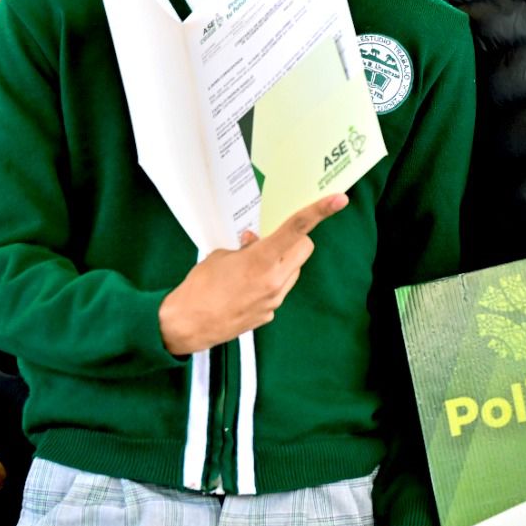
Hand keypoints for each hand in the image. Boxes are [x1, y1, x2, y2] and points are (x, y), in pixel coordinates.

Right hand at [158, 194, 347, 355]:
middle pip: (305, 248)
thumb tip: (256, 243)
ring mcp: (274, 300)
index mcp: (262, 261)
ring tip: (252, 267)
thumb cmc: (200, 286)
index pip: (297, 229)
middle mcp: (275, 281)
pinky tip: (246, 287)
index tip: (339, 199)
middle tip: (272, 241)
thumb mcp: (221, 255)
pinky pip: (279, 290)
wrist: (187, 325)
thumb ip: (246, 247)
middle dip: (295, 240)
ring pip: (293, 270)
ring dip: (282, 262)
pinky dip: (269, 283)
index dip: (319, 211)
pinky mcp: (269, 314)